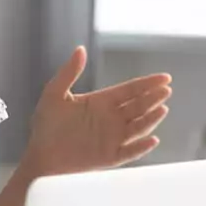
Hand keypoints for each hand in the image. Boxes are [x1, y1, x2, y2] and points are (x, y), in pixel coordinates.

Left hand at [23, 46, 171, 175]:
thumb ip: (68, 72)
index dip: (147, 84)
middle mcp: (111, 119)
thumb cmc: (46, 124)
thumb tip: (80, 49)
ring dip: (151, 119)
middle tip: (165, 90)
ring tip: (162, 109)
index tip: (165, 78)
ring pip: (138, 128)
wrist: (40, 154)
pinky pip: (129, 152)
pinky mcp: (109, 157)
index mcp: (101, 102)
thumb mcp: (54, 94)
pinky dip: (141, 148)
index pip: (130, 90)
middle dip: (153, 98)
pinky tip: (152, 140)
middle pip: (138, 107)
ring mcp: (112, 138)